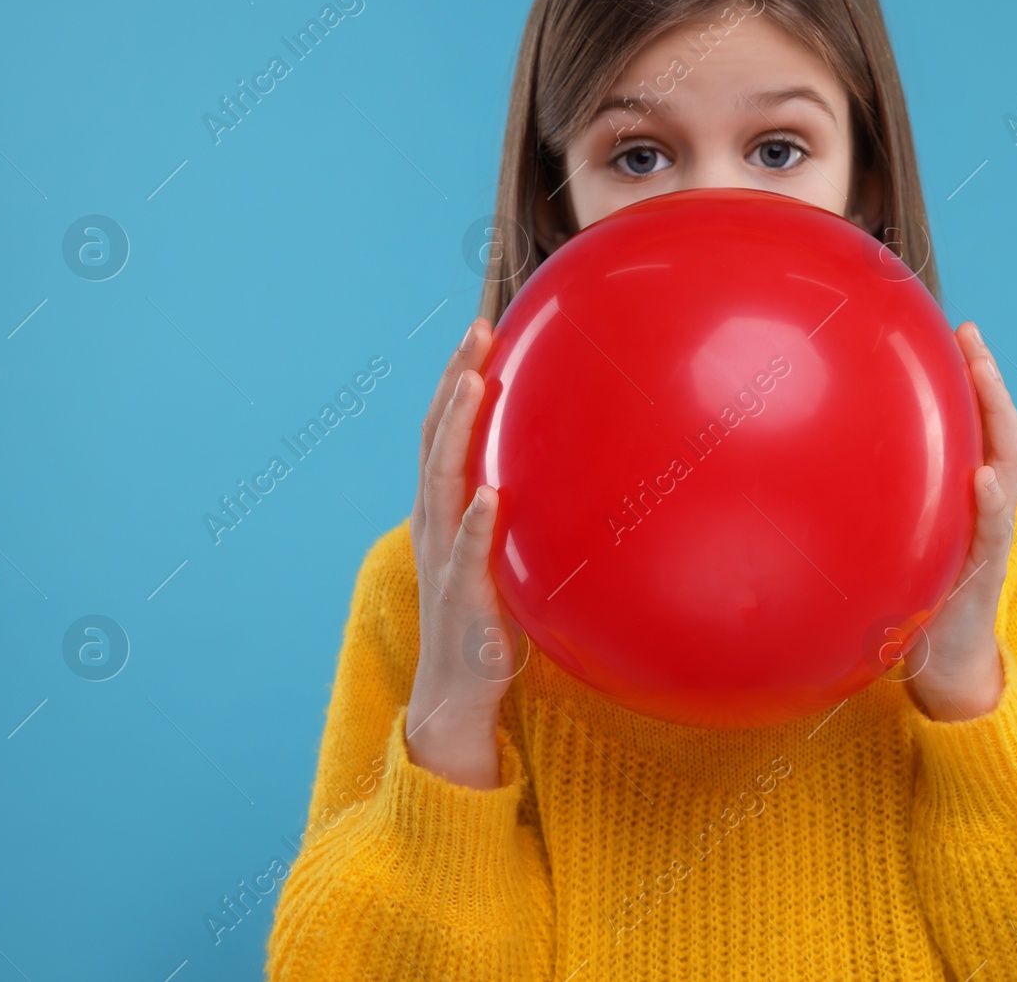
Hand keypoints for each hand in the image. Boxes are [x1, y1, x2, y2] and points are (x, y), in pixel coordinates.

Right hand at [404, 316, 520, 787]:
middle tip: (477, 330)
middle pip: (436, 435)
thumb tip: (582, 467)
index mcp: (443, 506)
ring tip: (472, 383)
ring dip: (456, 429)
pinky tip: (488, 496)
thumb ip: (527, 507)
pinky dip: (474, 523)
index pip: (444, 427)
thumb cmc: (489, 613)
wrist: (460, 690)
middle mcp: (434, 521)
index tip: (481, 327)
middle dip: (453, 379)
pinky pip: (467, 554)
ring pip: (441, 480)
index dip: (456, 375)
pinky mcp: (461, 597)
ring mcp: (442, 556)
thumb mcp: (506, 550)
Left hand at [905, 320, 1016, 721]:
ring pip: (1006, 467)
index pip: (975, 424)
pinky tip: (984, 477)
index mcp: (966, 494)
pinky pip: (990, 530)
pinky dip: (990, 501)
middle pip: (999, 430)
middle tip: (970, 336)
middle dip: (989, 381)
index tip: (955, 330)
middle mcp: (985, 505)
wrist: (944, 662)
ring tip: (985, 378)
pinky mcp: (980, 569)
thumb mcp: (896, 537)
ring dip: (999, 420)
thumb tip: (815, 456)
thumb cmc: (913, 596)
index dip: (971, 378)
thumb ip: (879, 497)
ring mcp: (988, 534)